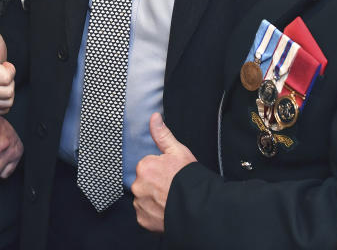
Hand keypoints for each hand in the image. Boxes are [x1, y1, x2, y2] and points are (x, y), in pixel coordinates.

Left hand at [132, 112, 196, 232]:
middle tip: (171, 188)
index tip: (171, 175)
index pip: (147, 166)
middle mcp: (137, 186)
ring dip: (152, 200)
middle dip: (154, 185)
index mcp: (144, 167)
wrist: (198, 207)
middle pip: (143, 183)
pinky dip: (152, 214)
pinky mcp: (143, 220)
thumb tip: (154, 116)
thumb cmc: (189, 178)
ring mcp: (140, 204)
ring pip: (143, 199)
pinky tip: (165, 210)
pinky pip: (144, 214)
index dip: (160, 170)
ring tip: (169, 200)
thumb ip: (162, 135)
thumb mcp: (178, 152)